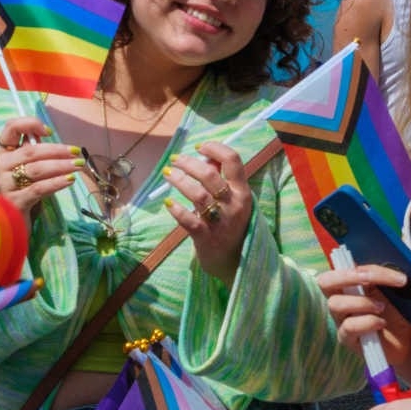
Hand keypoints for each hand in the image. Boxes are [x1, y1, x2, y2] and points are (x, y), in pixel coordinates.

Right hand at [0, 116, 78, 216]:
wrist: (15, 220)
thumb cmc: (25, 188)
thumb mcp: (28, 166)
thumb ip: (35, 149)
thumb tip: (48, 132)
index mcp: (3, 152)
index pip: (11, 128)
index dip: (30, 124)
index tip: (49, 131)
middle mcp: (1, 165)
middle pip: (30, 151)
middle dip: (57, 150)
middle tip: (77, 153)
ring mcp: (6, 184)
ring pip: (37, 169)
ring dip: (61, 166)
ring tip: (78, 166)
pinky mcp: (15, 201)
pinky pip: (39, 189)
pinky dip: (56, 183)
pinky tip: (70, 180)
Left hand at [163, 140, 250, 284]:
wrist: (235, 263)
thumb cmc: (232, 226)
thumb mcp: (235, 202)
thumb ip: (223, 180)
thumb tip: (207, 157)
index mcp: (243, 192)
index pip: (233, 161)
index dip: (215, 148)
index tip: (200, 146)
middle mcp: (234, 205)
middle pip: (209, 175)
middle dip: (189, 163)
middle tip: (175, 160)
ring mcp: (220, 222)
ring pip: (197, 194)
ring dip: (179, 180)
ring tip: (167, 174)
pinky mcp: (206, 238)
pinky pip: (188, 220)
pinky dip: (176, 209)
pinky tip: (168, 202)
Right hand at [316, 262, 410, 378]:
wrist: (408, 341)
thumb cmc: (398, 312)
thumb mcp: (392, 291)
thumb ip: (381, 277)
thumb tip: (379, 265)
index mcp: (349, 283)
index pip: (342, 267)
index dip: (361, 266)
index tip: (389, 273)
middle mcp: (340, 299)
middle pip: (325, 281)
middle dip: (348, 277)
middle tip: (370, 279)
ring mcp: (341, 320)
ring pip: (335, 304)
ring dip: (362, 302)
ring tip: (381, 308)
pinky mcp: (346, 339)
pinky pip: (348, 327)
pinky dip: (367, 322)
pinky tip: (381, 324)